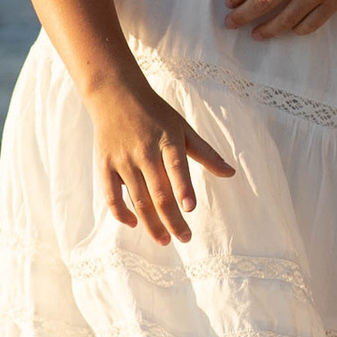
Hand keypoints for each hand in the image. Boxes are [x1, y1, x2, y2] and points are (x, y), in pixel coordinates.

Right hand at [87, 81, 234, 243]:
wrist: (115, 94)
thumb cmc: (155, 114)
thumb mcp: (183, 128)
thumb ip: (206, 153)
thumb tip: (231, 173)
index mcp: (167, 140)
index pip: (176, 166)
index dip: (183, 188)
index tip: (191, 208)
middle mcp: (144, 152)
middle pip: (159, 193)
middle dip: (172, 220)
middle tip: (185, 238)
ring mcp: (123, 160)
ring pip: (138, 200)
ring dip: (151, 224)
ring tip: (165, 241)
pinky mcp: (105, 165)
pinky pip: (111, 196)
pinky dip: (121, 213)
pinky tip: (134, 224)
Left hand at [223, 0, 336, 38]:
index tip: (228, 2)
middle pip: (261, 3)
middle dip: (242, 17)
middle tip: (230, 24)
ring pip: (284, 19)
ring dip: (267, 30)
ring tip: (255, 35)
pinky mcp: (333, 2)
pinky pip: (311, 24)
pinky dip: (297, 30)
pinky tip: (289, 30)